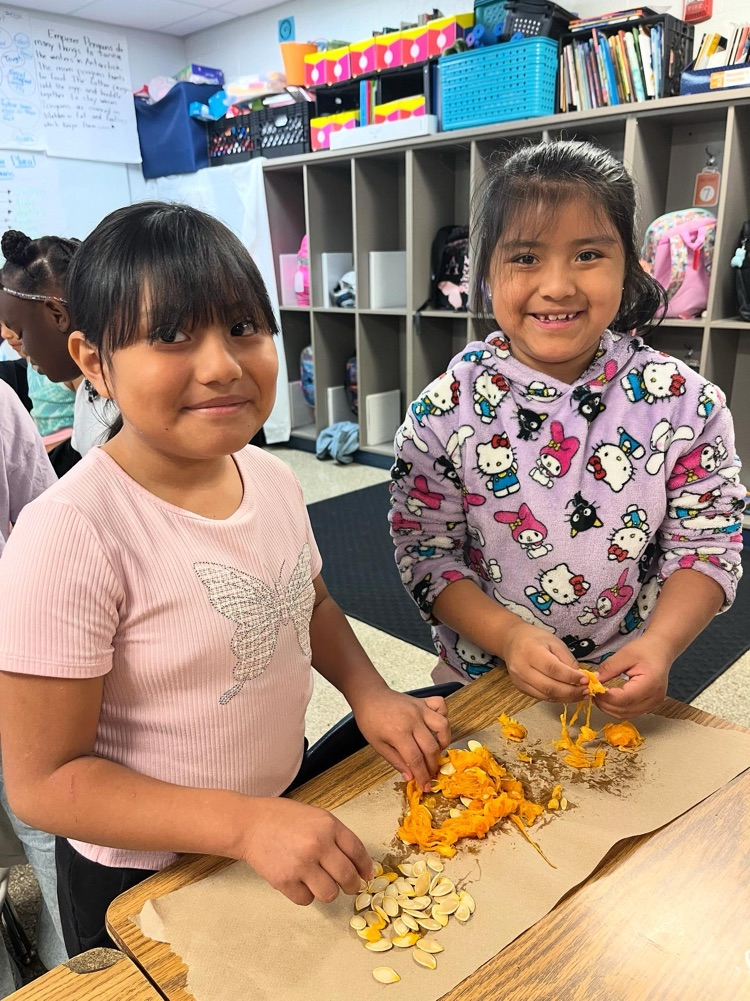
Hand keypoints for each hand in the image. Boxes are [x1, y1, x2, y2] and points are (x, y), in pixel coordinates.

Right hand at [240, 798, 372, 904]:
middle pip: (347, 877)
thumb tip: (356, 861)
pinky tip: (300, 882)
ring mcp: (301, 864)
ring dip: (329, 891)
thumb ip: (335, 835)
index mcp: (328, 826)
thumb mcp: (315, 816)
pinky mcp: (284, 881)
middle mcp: (317, 845)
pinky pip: (306, 900)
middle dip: (352, 886)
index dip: (365, 867)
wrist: (249, 824)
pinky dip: (306, 895)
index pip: (357, 851)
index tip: (366, 875)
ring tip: (321, 883)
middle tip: (349, 887)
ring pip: (329, 894)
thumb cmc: (282, 818)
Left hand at [351, 689, 450, 790]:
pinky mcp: (423, 701)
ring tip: (437, 751)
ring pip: (442, 726)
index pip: (416, 759)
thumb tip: (410, 777)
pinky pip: (441, 706)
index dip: (422, 775)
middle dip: (432, 765)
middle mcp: (413, 720)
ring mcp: (420, 709)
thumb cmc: (370, 721)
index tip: (425, 786)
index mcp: (399, 733)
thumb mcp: (378, 745)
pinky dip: (444, 716)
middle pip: (431, 747)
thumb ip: (395, 761)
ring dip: (444, 741)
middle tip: (429, 774)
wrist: (369, 696)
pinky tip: (437, 727)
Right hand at [500, 620, 589, 703]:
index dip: (571, 677)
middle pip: (550, 687)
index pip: (554, 669)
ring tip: (581, 695)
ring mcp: (519, 681)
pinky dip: (557, 698)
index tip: (587, 680)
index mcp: (530, 652)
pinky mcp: (520, 688)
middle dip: (572, 692)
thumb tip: (582, 679)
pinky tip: (568, 694)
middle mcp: (521, 668)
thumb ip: (568, 660)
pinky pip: (541, 697)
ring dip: (566, 698)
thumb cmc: (535, 638)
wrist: (512, 640)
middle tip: (587, 691)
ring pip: (546, 696)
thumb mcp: (555, 642)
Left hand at [593, 636, 671, 718]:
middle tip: (592, 692)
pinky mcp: (650, 705)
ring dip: (609, 709)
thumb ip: (608, 669)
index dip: (606, 697)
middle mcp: (654, 698)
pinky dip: (617, 708)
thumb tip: (593, 681)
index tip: (593, 688)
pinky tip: (609, 699)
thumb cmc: (645, 649)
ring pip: (626, 715)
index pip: (624, 699)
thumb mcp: (624, 654)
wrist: (661, 650)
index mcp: (650, 684)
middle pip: (624, 710)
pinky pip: (630, 712)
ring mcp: (653, 704)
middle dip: (605, 704)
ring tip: (599, 695)